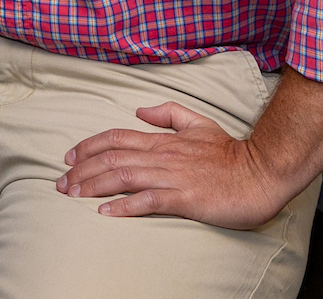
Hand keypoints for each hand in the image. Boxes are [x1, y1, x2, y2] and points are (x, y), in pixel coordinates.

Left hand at [55, 103, 295, 228]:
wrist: (261, 174)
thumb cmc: (231, 154)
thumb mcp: (199, 123)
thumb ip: (169, 113)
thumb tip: (140, 111)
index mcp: (164, 140)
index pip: (117, 137)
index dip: (89, 146)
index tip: (69, 158)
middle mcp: (163, 156)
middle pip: (113, 157)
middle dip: (82, 170)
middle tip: (60, 183)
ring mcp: (173, 177)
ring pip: (124, 176)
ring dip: (94, 186)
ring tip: (73, 195)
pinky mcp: (185, 198)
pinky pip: (149, 201)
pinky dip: (125, 206)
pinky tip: (106, 212)